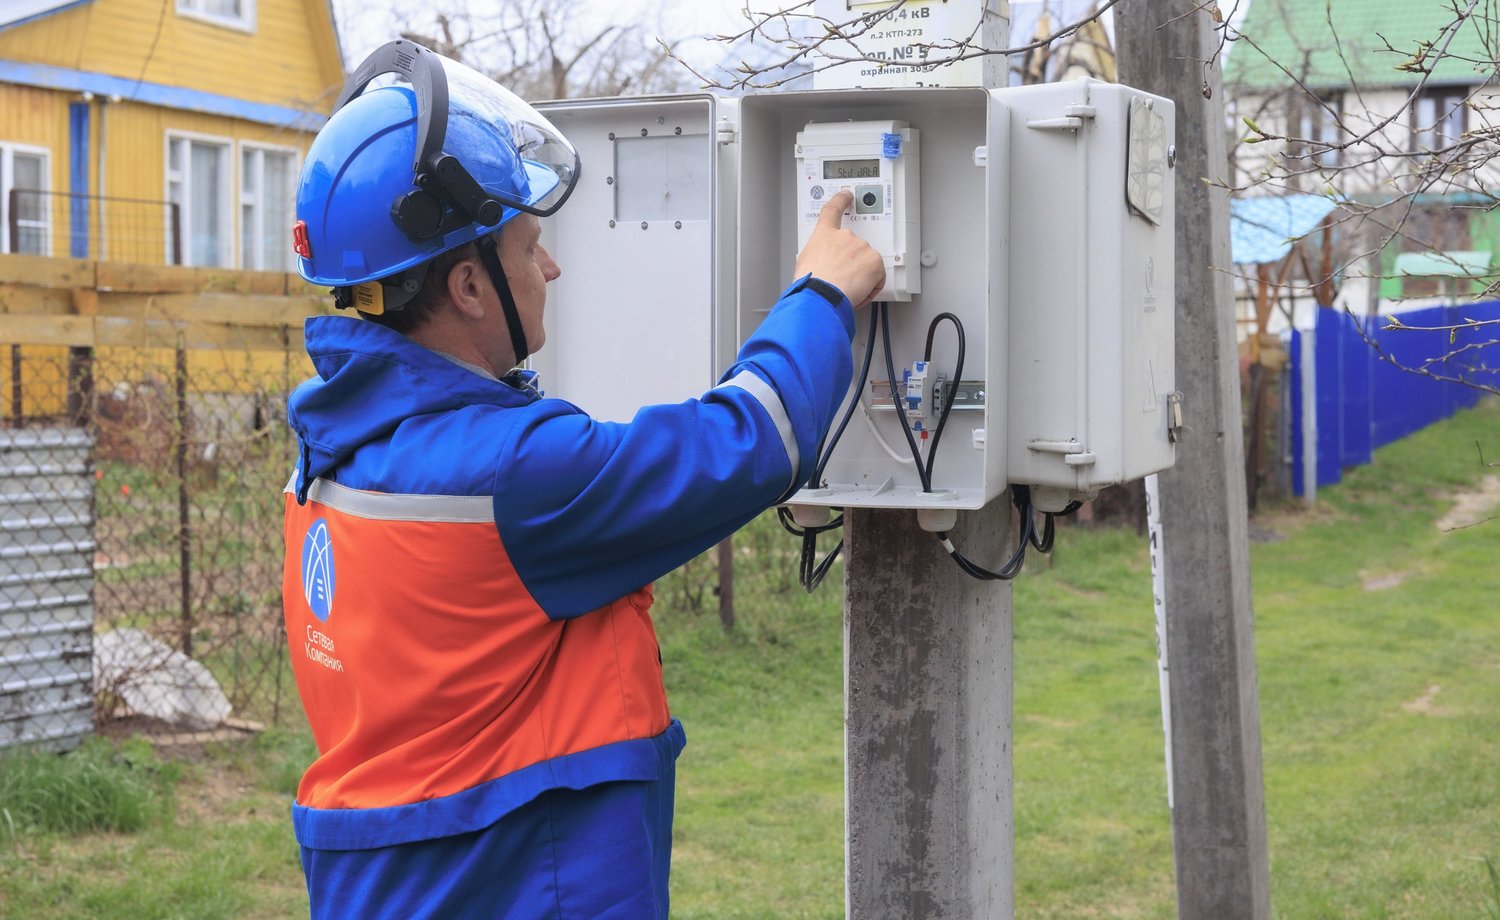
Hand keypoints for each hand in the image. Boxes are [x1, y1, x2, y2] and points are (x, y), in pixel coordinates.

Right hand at [793, 191, 886, 307]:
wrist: (820, 295)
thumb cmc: (810, 284)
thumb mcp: (803, 263)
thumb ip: (817, 255)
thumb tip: (819, 264)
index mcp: (824, 235)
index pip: (832, 210)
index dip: (840, 200)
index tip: (847, 195)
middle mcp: (845, 236)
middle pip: (854, 248)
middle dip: (851, 264)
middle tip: (840, 280)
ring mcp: (861, 247)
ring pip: (866, 263)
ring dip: (860, 276)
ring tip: (845, 289)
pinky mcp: (874, 261)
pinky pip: (877, 277)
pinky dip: (870, 287)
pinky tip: (857, 292)